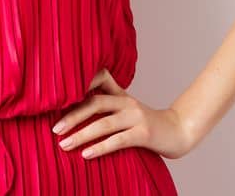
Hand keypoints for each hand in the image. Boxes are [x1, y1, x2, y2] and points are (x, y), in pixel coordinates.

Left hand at [52, 68, 197, 159]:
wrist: (178, 132)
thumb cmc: (147, 124)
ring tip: (64, 145)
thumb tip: (79, 105)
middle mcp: (128, 103)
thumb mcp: (128, 108)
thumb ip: (109, 103)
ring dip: (81, 134)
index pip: (101, 79)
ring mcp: (137, 117)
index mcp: (122, 96)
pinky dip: (100, 147)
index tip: (60, 94)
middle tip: (55, 129)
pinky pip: (118, 140)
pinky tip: (86, 154)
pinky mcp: (143, 133)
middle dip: (73, 116)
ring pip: (104, 123)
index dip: (82, 81)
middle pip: (96, 103)